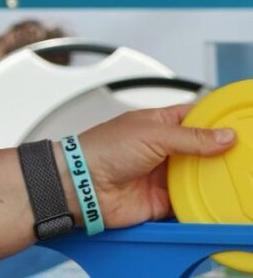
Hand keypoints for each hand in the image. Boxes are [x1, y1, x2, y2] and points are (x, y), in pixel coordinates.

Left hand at [76, 104, 235, 227]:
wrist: (84, 184)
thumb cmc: (103, 149)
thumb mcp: (152, 134)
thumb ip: (190, 137)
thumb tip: (225, 135)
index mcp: (158, 124)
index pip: (193, 118)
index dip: (214, 120)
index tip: (237, 125)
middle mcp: (163, 149)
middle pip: (201, 150)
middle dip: (220, 153)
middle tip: (244, 156)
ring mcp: (164, 175)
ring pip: (199, 177)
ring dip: (214, 179)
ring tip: (237, 179)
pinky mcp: (164, 200)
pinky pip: (190, 203)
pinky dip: (203, 204)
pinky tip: (218, 202)